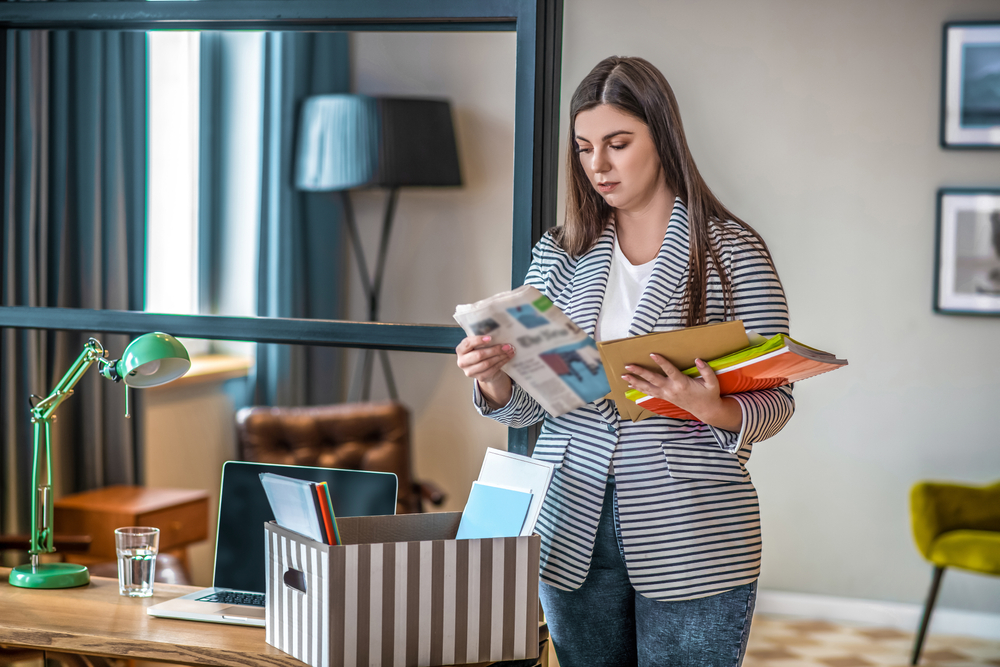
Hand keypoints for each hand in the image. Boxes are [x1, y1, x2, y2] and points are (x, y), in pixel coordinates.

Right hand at [456, 335, 514, 407]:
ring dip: (500, 356)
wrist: (483, 368)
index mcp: (460, 350)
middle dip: (495, 350)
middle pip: (479, 355)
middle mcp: (462, 362)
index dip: (478, 340)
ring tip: (510, 351)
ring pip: (487, 363)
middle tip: (507, 346)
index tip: (490, 338)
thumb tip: (497, 333)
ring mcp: (470, 371)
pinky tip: (507, 357)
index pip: (467, 344)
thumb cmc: (480, 352)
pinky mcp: (480, 377)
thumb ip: (482, 340)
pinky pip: (492, 369)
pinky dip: (501, 362)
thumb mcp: (478, 345)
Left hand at [623, 355, 741, 430]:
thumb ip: (706, 371)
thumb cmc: (709, 395)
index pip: (670, 371)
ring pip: (648, 388)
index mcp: (682, 384)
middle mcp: (672, 389)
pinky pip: (650, 393)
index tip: (652, 354)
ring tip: (624, 376)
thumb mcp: (712, 383)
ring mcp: (667, 395)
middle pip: (653, 380)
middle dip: (640, 372)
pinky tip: (631, 384)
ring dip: (635, 381)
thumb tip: (698, 359)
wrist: (706, 411)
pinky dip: (640, 388)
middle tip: (628, 365)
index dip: (661, 362)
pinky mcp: (665, 398)